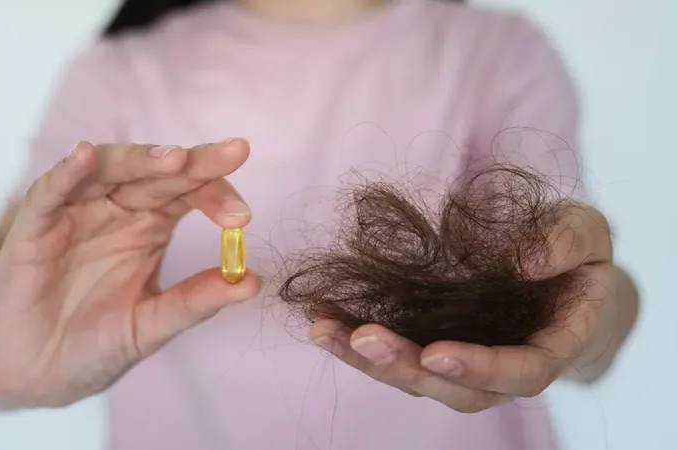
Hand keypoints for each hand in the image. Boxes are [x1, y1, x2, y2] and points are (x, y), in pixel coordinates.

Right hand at [0, 139, 261, 407]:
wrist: (38, 376)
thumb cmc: (96, 343)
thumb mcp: (151, 324)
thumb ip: (195, 301)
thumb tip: (253, 283)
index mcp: (151, 225)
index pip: (190, 192)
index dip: (218, 195)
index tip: (243, 217)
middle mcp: (117, 208)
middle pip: (158, 171)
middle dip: (194, 162)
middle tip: (233, 153)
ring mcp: (76, 211)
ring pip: (109, 168)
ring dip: (140, 160)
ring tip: (175, 158)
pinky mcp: (34, 225)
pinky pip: (50, 190)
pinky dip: (67, 172)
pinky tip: (85, 156)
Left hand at [309, 203, 613, 412]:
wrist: (558, 269)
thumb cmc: (575, 253)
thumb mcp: (587, 234)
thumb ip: (566, 242)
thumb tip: (524, 259)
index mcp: (549, 347)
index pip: (519, 372)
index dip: (478, 368)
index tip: (436, 354)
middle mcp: (501, 367)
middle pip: (453, 388)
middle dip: (405, 367)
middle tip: (362, 337)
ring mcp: (461, 357)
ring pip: (414, 376)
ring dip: (366, 358)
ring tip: (323, 328)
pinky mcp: (430, 340)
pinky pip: (395, 349)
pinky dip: (355, 336)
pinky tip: (322, 314)